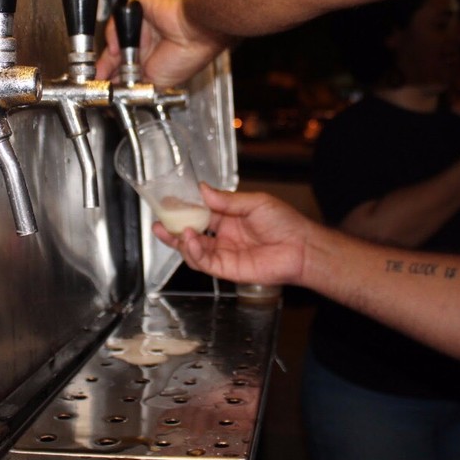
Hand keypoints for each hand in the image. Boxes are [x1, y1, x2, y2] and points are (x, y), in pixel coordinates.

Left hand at [95, 0, 228, 86]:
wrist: (195, 33)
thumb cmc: (187, 56)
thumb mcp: (155, 83)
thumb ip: (133, 86)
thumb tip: (116, 92)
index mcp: (152, 59)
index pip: (124, 69)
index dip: (112, 77)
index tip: (102, 86)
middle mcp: (145, 42)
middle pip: (115, 53)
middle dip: (105, 67)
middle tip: (99, 77)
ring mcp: (140, 25)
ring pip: (115, 37)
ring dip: (110, 52)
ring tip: (111, 64)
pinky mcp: (136, 8)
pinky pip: (117, 19)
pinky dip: (113, 34)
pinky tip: (117, 48)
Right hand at [153, 184, 311, 285]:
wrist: (302, 248)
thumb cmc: (286, 223)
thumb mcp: (254, 203)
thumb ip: (226, 200)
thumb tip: (203, 190)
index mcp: (230, 218)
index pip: (201, 213)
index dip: (184, 209)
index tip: (169, 202)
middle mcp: (224, 236)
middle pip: (191, 233)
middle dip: (173, 228)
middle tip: (158, 221)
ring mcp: (225, 253)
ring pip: (193, 250)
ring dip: (181, 241)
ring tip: (176, 231)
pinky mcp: (227, 269)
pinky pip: (204, 263)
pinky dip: (193, 253)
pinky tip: (189, 241)